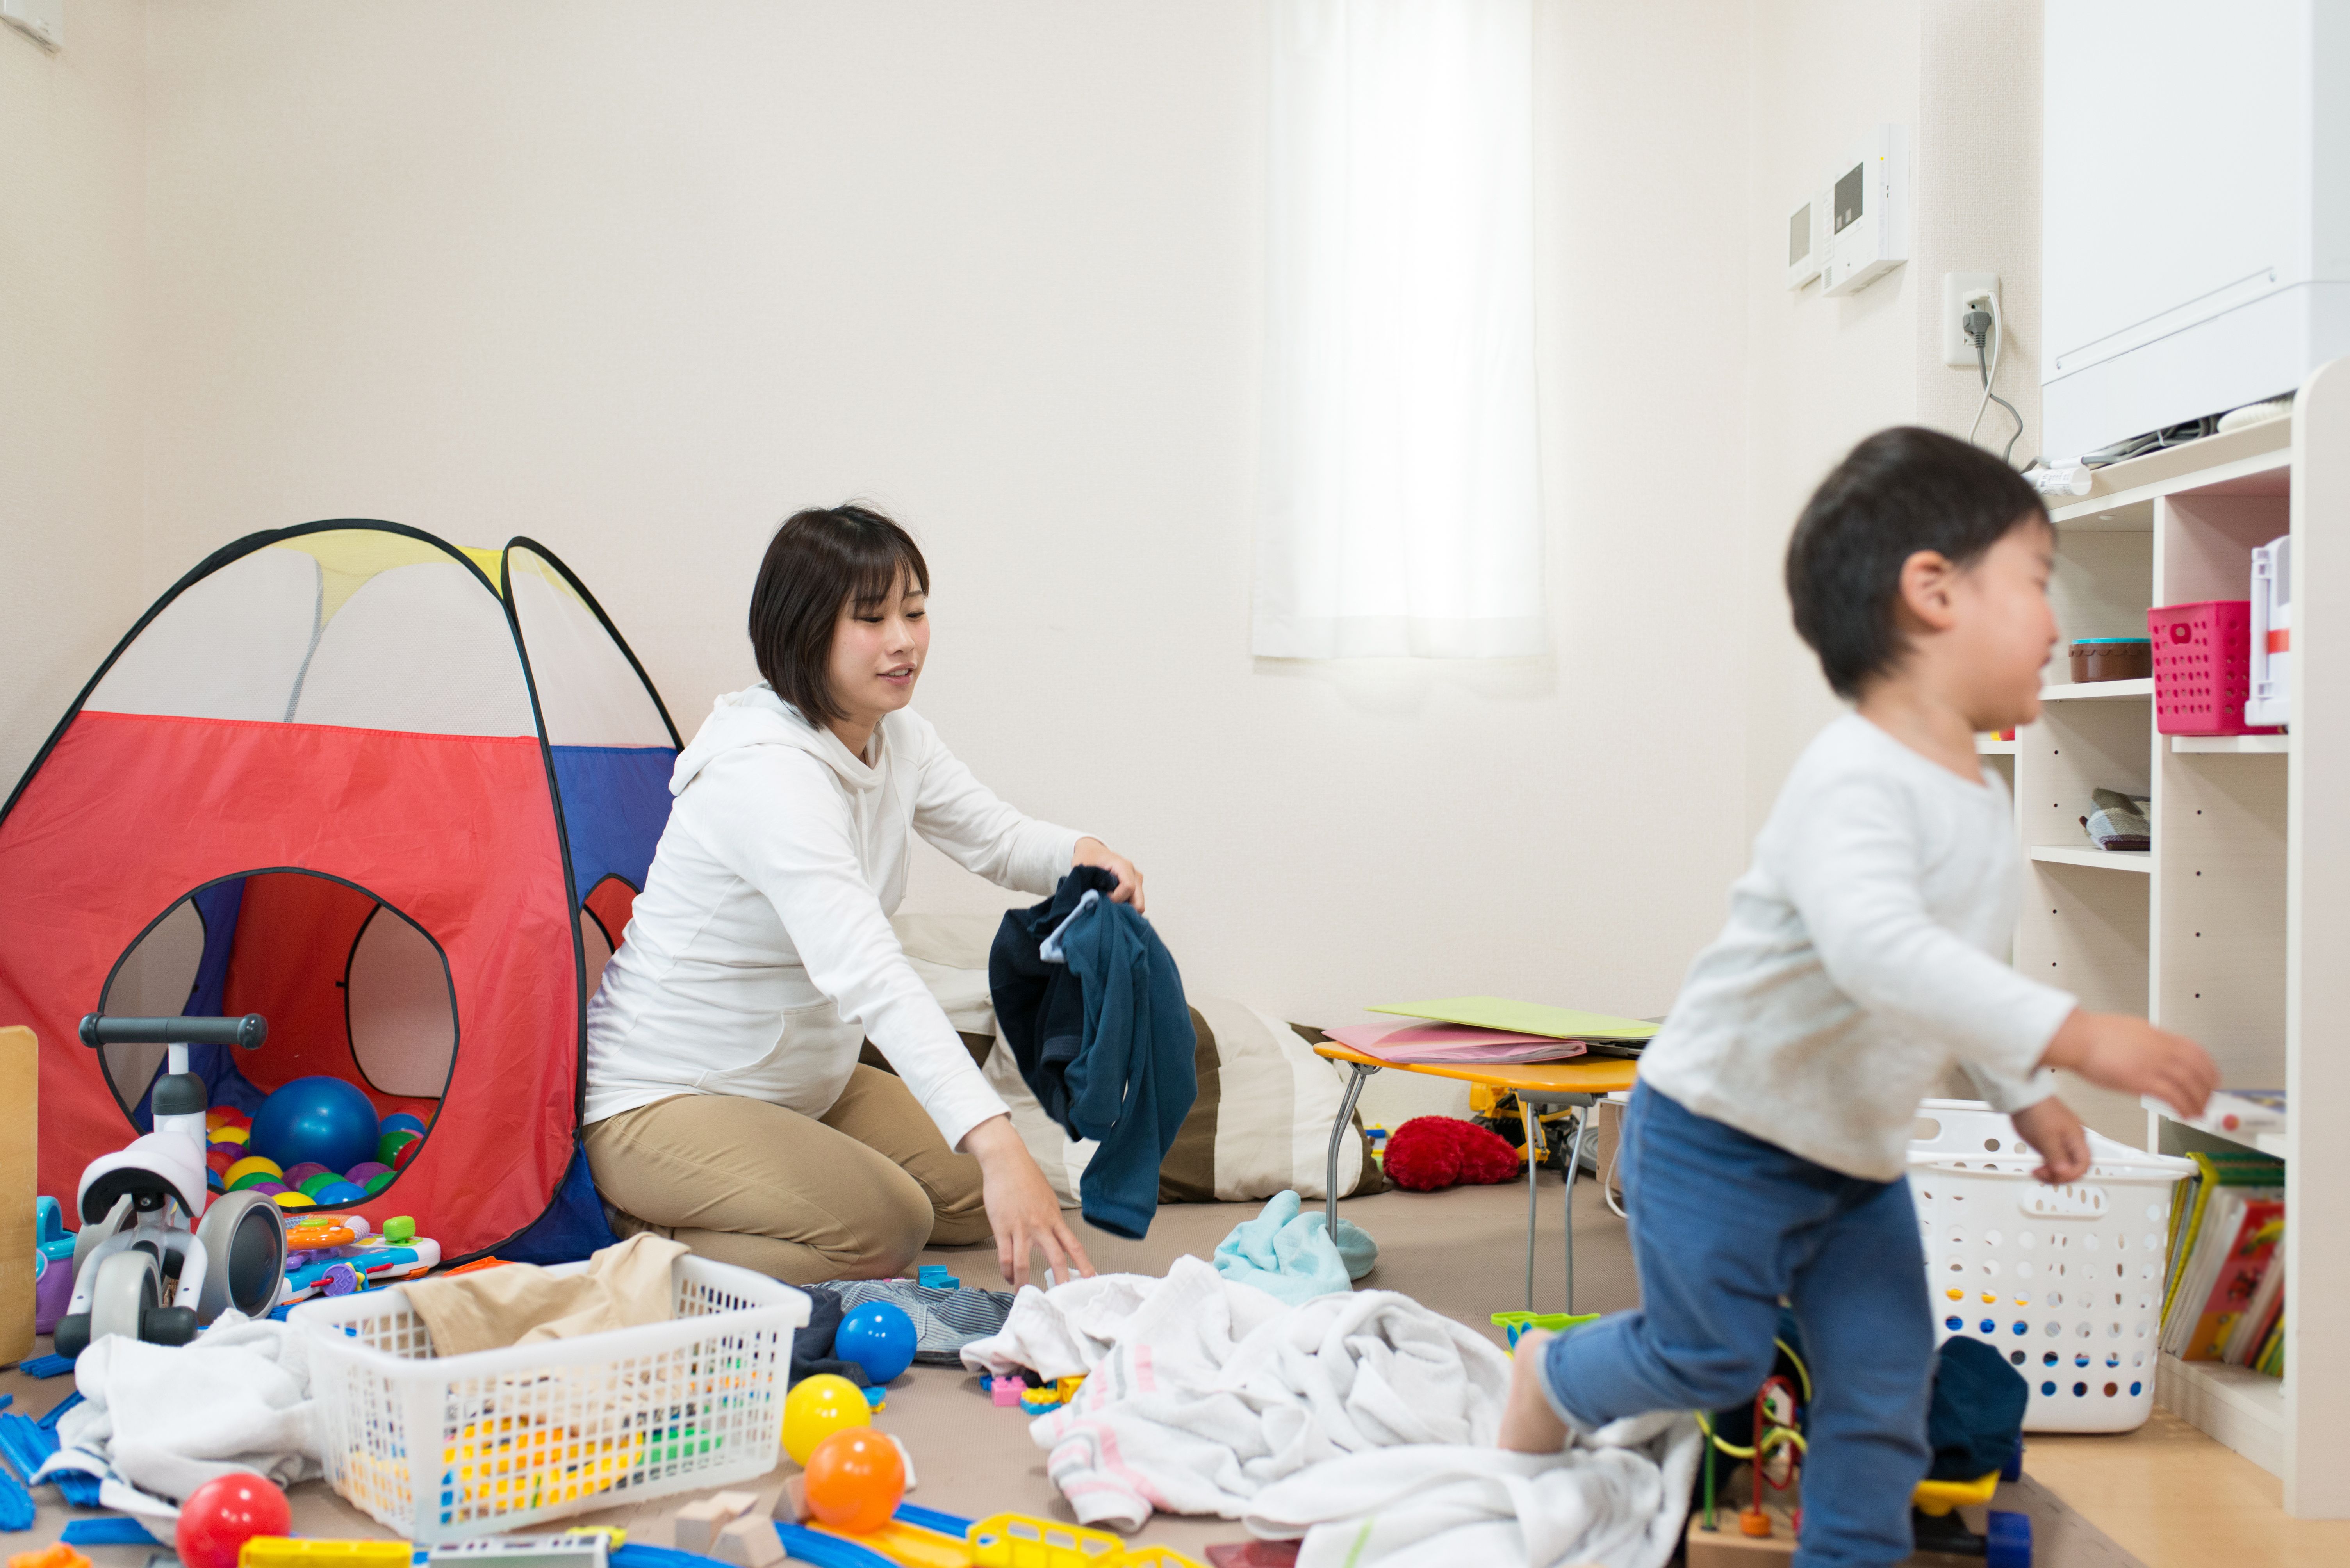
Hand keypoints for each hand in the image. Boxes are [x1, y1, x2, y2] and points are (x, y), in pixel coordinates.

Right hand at [961, 1115, 1095, 1288]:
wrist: (1006, 1162)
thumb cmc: (1027, 1178)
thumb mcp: (1047, 1199)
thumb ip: (1051, 1219)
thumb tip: (1056, 1236)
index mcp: (1054, 1218)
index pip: (1074, 1245)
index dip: (1084, 1264)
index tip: (1092, 1279)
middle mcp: (1040, 1226)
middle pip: (1055, 1258)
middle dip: (1061, 1280)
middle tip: (1064, 1297)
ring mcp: (1020, 1227)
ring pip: (1024, 1263)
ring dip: (1024, 1282)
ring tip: (1025, 1294)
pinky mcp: (1001, 1227)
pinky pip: (1005, 1256)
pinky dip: (1007, 1271)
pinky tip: (1009, 1277)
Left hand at [1073, 837, 1144, 911]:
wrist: (1093, 851)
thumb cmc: (1088, 858)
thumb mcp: (1082, 868)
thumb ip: (1086, 884)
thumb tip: (1089, 903)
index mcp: (1123, 866)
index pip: (1128, 888)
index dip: (1115, 897)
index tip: (1102, 896)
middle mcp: (1134, 874)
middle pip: (1138, 902)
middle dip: (1123, 910)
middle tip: (1108, 907)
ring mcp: (1137, 881)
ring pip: (1138, 905)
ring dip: (1123, 909)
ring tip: (1108, 905)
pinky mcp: (1136, 887)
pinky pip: (1135, 903)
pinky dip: (1124, 907)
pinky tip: (1112, 904)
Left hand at [2008, 1097, 2090, 1184]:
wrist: (2022, 1095)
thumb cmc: (2036, 1110)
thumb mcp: (2046, 1136)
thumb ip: (2056, 1156)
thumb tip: (2064, 1172)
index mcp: (2077, 1138)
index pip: (2084, 1165)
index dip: (2071, 1174)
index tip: (2054, 1175)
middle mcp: (2073, 1140)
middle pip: (2074, 1166)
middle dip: (2060, 1175)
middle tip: (2043, 1174)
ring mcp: (2061, 1140)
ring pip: (2063, 1164)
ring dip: (2052, 1172)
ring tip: (2037, 1171)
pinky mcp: (2050, 1139)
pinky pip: (2053, 1158)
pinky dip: (2046, 1165)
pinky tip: (2037, 1166)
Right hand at [2039, 1008, 2217, 1118]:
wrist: (2079, 1038)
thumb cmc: (2094, 1034)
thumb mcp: (2131, 1029)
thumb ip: (2148, 1041)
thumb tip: (2155, 1049)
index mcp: (2159, 1036)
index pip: (2196, 1051)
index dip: (2209, 1068)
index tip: (2212, 1078)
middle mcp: (2161, 1049)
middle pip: (2198, 1070)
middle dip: (2207, 1088)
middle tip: (2208, 1099)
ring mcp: (2153, 1065)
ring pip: (2189, 1085)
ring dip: (2198, 1101)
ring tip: (2198, 1112)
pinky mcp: (2142, 1081)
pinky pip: (2173, 1097)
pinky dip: (2183, 1107)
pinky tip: (2184, 1114)